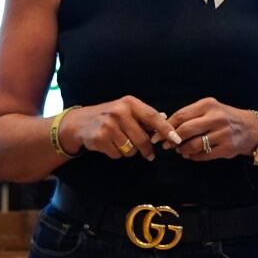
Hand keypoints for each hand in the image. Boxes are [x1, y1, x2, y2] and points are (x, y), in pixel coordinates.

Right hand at [62, 96, 180, 160]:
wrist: (80, 122)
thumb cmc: (110, 116)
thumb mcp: (126, 109)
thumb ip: (145, 116)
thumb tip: (165, 120)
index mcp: (129, 103)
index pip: (152, 117)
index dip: (166, 129)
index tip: (176, 139)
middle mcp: (119, 112)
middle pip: (143, 138)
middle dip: (147, 149)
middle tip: (149, 154)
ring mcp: (108, 125)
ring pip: (131, 149)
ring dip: (130, 150)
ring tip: (122, 142)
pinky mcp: (99, 138)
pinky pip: (118, 154)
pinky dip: (117, 153)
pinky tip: (110, 145)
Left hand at [169, 98, 256, 161]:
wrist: (250, 128)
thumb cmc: (223, 117)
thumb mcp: (209, 109)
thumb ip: (190, 115)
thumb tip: (166, 128)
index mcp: (208, 105)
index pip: (181, 115)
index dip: (167, 126)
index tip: (157, 135)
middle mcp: (216, 118)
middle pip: (185, 130)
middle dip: (172, 139)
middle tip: (167, 145)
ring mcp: (223, 133)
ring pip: (193, 145)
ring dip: (182, 150)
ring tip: (180, 150)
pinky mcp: (227, 148)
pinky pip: (203, 155)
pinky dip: (193, 157)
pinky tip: (191, 155)